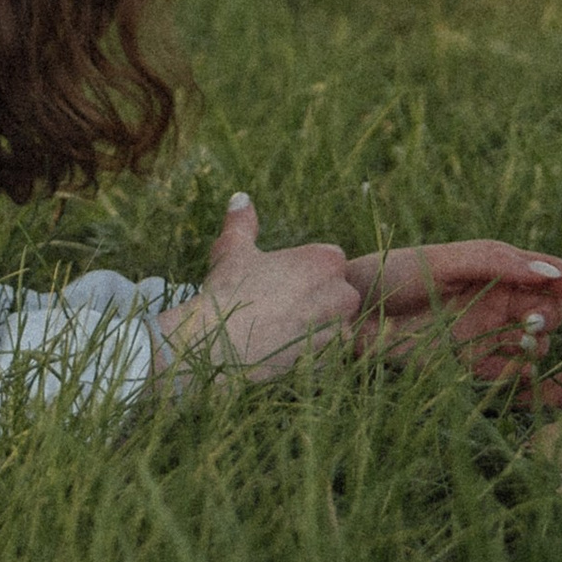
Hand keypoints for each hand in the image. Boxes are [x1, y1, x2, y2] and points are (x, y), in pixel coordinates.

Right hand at [156, 194, 361, 382]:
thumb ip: (242, 223)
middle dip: (316, 304)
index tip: (280, 288)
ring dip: (314, 332)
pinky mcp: (332, 362)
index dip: (304, 277)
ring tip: (278, 336)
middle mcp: (343, 293)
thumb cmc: (227, 292)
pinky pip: (327, 357)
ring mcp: (339, 330)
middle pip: (337, 296)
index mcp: (326, 260)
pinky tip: (282, 356)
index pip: (329, 265)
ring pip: (333, 328)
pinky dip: (310, 357)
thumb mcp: (232, 250)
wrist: (219, 347)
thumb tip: (240, 198)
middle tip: (278, 313)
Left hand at [340, 240, 561, 378]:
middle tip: (531, 322)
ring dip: (535, 348)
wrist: (351, 314)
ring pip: (536, 348)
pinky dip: (514, 377)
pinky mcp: (471, 368)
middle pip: (550, 313)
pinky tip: (498, 368)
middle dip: (552, 317)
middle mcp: (497, 303)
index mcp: (496, 270)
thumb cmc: (393, 274)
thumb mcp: (445, 262)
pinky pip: (509, 377)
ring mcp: (486, 336)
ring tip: (515, 343)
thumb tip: (550, 271)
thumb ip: (496, 262)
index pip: (550, 274)